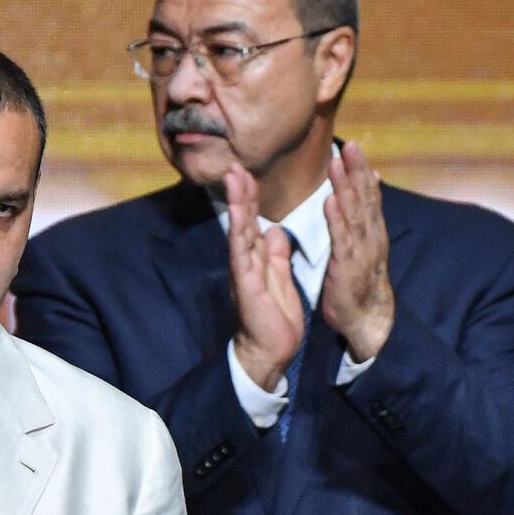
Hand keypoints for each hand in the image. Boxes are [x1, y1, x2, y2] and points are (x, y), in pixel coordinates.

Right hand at [225, 163, 305, 390]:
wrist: (270, 350)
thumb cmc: (275, 318)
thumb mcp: (280, 278)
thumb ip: (277, 254)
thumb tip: (276, 230)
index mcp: (257, 258)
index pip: (254, 221)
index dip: (250, 197)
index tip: (247, 172)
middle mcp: (246, 260)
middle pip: (242, 219)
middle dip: (240, 192)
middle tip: (234, 165)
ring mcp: (243, 270)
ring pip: (239, 230)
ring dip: (236, 203)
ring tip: (233, 178)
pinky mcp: (246, 283)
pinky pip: (242, 253)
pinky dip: (240, 232)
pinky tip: (238, 215)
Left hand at [322, 141, 394, 360]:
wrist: (367, 318)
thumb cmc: (359, 281)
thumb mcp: (361, 246)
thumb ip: (362, 219)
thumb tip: (366, 190)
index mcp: (371, 231)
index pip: (367, 196)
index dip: (360, 171)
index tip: (352, 148)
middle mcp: (370, 236)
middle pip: (364, 198)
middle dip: (356, 171)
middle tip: (350, 146)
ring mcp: (361, 250)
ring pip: (353, 213)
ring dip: (345, 187)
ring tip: (337, 164)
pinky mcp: (347, 265)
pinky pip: (341, 238)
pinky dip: (336, 219)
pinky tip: (330, 201)